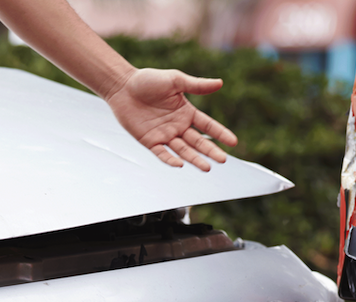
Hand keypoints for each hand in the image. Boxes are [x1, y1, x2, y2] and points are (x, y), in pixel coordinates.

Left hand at [105, 68, 237, 171]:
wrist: (122, 86)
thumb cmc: (148, 80)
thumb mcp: (175, 80)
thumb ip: (197, 85)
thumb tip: (220, 83)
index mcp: (186, 112)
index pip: (207, 125)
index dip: (220, 134)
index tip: (233, 142)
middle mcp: (178, 126)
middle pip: (198, 142)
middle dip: (211, 151)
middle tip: (222, 160)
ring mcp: (164, 135)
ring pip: (183, 150)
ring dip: (195, 159)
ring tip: (207, 168)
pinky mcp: (150, 141)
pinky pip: (162, 153)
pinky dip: (170, 160)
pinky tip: (180, 164)